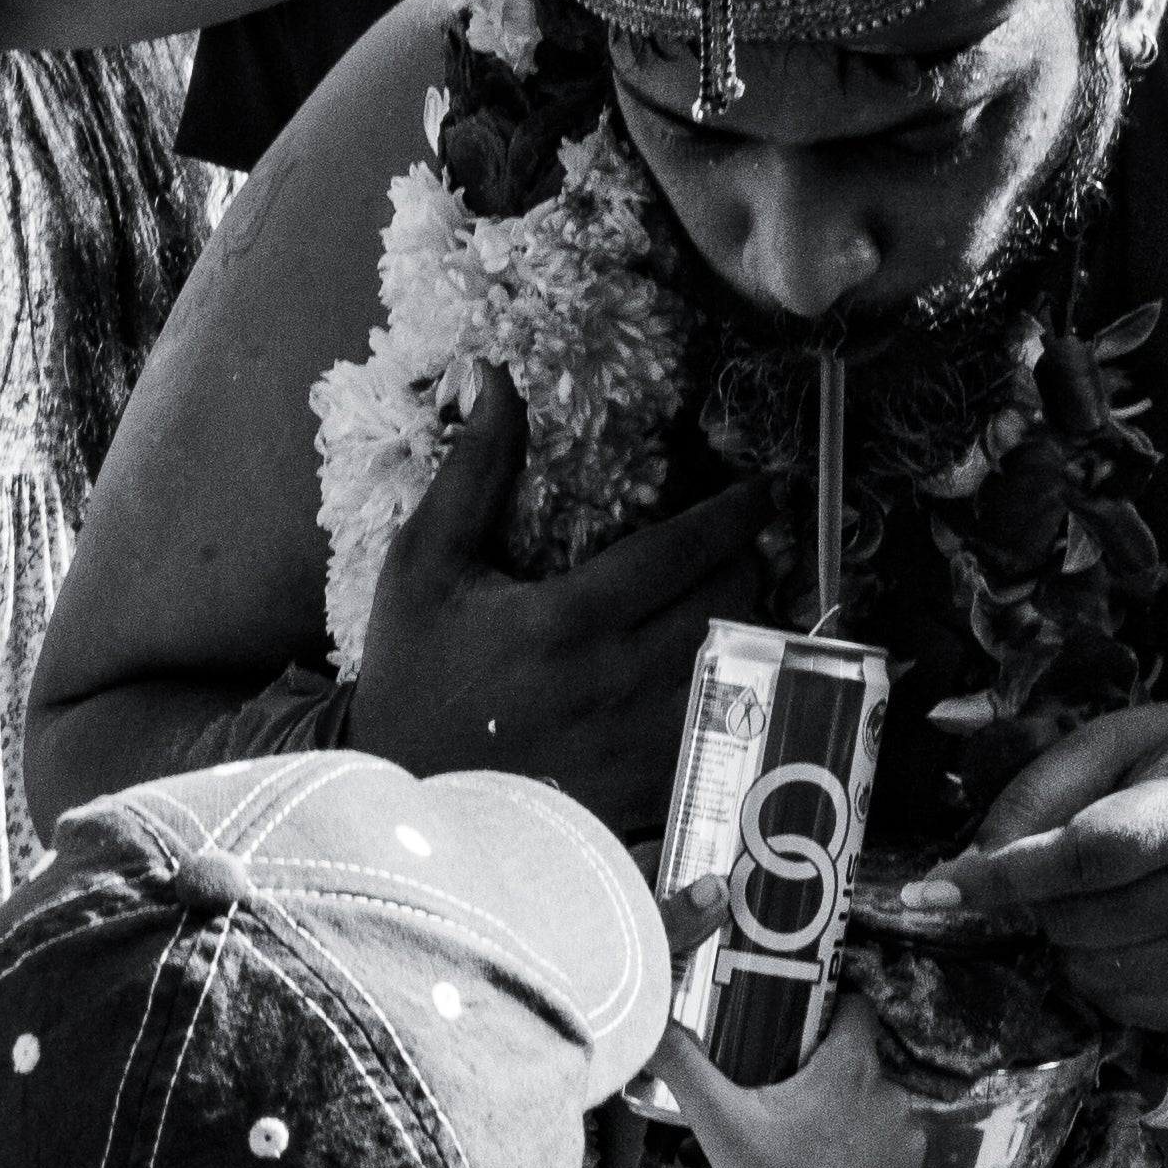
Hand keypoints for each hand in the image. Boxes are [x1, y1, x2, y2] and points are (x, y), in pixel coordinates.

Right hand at [350, 366, 765, 834]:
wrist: (402, 793)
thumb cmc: (412, 671)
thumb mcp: (426, 562)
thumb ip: (473, 470)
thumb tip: (493, 375)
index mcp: (566, 620)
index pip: (682, 552)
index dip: (735, 514)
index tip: (765, 489)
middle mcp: (616, 684)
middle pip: (727, 605)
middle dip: (748, 564)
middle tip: (744, 545)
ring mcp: (639, 746)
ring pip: (740, 668)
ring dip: (752, 626)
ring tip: (741, 601)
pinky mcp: (648, 792)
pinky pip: (727, 732)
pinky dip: (742, 695)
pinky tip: (730, 671)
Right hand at [651, 995, 929, 1167]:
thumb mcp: (718, 1120)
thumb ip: (683, 1064)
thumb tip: (651, 1025)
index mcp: (852, 1067)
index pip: (857, 1007)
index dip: (831, 1009)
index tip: (803, 1028)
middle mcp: (892, 1093)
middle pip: (862, 1062)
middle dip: (832, 1072)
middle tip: (792, 1097)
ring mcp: (909, 1135)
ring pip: (878, 1105)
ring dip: (854, 1114)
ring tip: (814, 1140)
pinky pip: (894, 1147)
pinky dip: (872, 1153)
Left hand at [909, 703, 1167, 1028]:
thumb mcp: (1132, 737)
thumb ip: (1045, 788)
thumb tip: (969, 864)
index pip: (1093, 853)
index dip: (1008, 875)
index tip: (933, 890)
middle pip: (1083, 919)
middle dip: (1044, 898)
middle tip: (1072, 862)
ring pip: (1097, 972)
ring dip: (1071, 938)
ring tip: (1113, 891)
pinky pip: (1130, 1007)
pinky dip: (1105, 972)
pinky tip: (1138, 927)